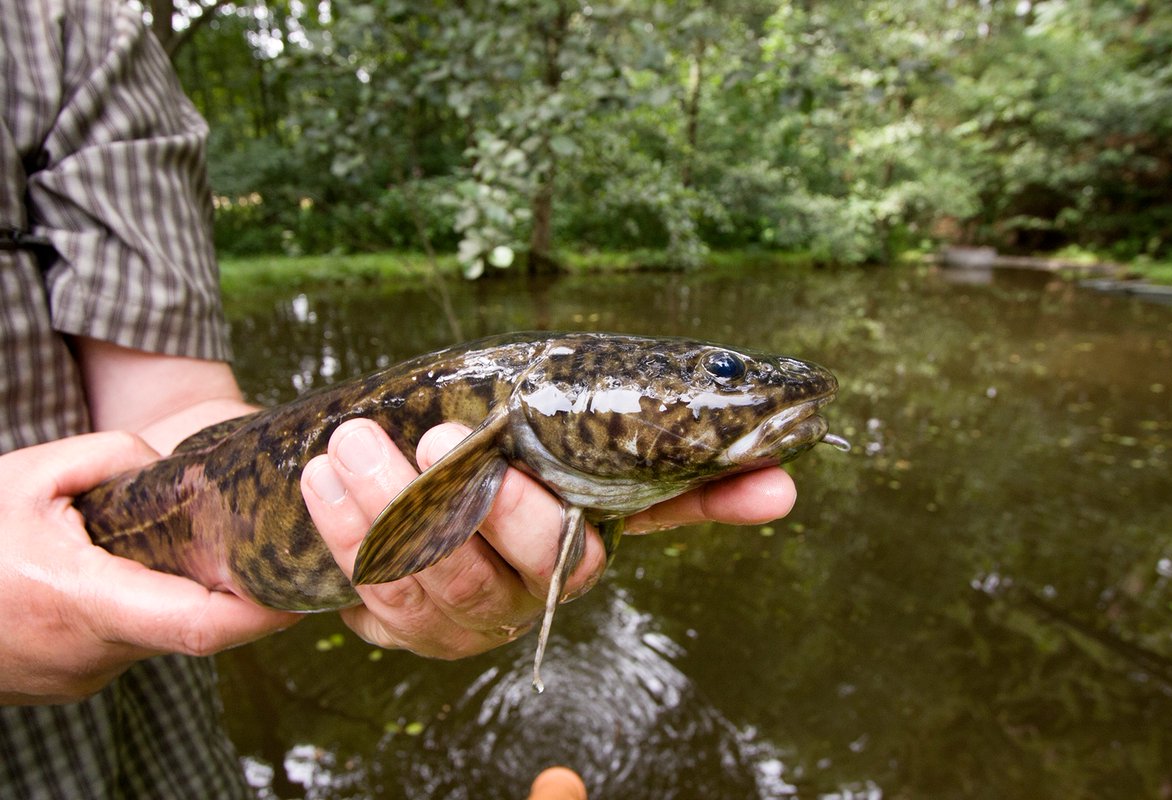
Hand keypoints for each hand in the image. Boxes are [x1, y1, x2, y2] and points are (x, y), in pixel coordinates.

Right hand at [0, 432, 298, 704]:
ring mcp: (79, 674)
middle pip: (191, 626)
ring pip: (162, 633)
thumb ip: (110, 458)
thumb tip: (166, 471)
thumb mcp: (30, 474)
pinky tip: (135, 571)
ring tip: (183, 549)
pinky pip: (132, 641)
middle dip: (230, 590)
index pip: (200, 624)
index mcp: (81, 600)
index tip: (306, 593)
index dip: (262, 614)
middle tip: (263, 548)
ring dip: (182, 595)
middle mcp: (88, 650)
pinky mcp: (72, 679)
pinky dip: (148, 607)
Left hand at [300, 419, 795, 659]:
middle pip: (546, 564)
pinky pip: (381, 588)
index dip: (719, 502)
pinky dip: (349, 529)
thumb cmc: (455, 455)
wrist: (361, 489)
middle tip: (442, 440)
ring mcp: (474, 611)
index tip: (775, 483)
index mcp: (583, 526)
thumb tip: (751, 453)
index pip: (666, 512)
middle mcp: (540, 581)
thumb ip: (599, 433)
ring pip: (447, 577)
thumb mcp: (521, 432)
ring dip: (395, 507)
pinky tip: (328, 477)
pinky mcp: (406, 624)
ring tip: (351, 444)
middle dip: (494, 507)